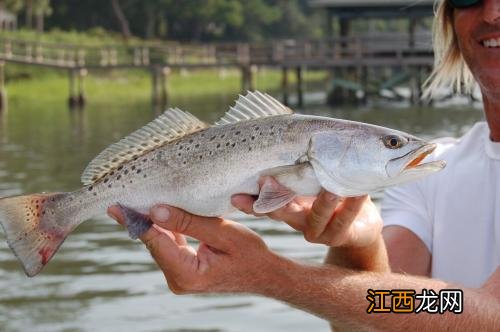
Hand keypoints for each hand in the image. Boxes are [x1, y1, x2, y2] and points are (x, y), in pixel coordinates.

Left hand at [107, 204, 280, 293]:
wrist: (265, 274)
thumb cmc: (250, 255)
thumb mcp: (223, 234)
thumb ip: (190, 223)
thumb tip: (156, 210)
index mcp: (187, 274)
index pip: (156, 242)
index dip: (135, 222)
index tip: (115, 206)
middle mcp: (178, 279)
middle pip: (154, 242)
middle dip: (142, 218)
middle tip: (126, 193)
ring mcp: (180, 274)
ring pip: (160, 241)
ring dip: (152, 220)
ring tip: (138, 197)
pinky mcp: (184, 267)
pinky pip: (169, 243)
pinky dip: (165, 226)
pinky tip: (159, 209)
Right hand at [232, 176, 381, 247]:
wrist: (360, 228)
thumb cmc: (334, 193)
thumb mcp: (317, 178)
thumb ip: (303, 162)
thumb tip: (286, 128)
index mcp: (288, 205)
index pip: (263, 203)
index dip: (249, 201)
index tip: (235, 196)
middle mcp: (298, 220)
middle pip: (280, 214)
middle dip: (271, 202)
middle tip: (266, 182)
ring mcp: (319, 230)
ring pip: (316, 218)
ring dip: (323, 203)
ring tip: (331, 189)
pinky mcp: (340, 236)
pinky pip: (345, 221)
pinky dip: (352, 206)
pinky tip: (359, 193)